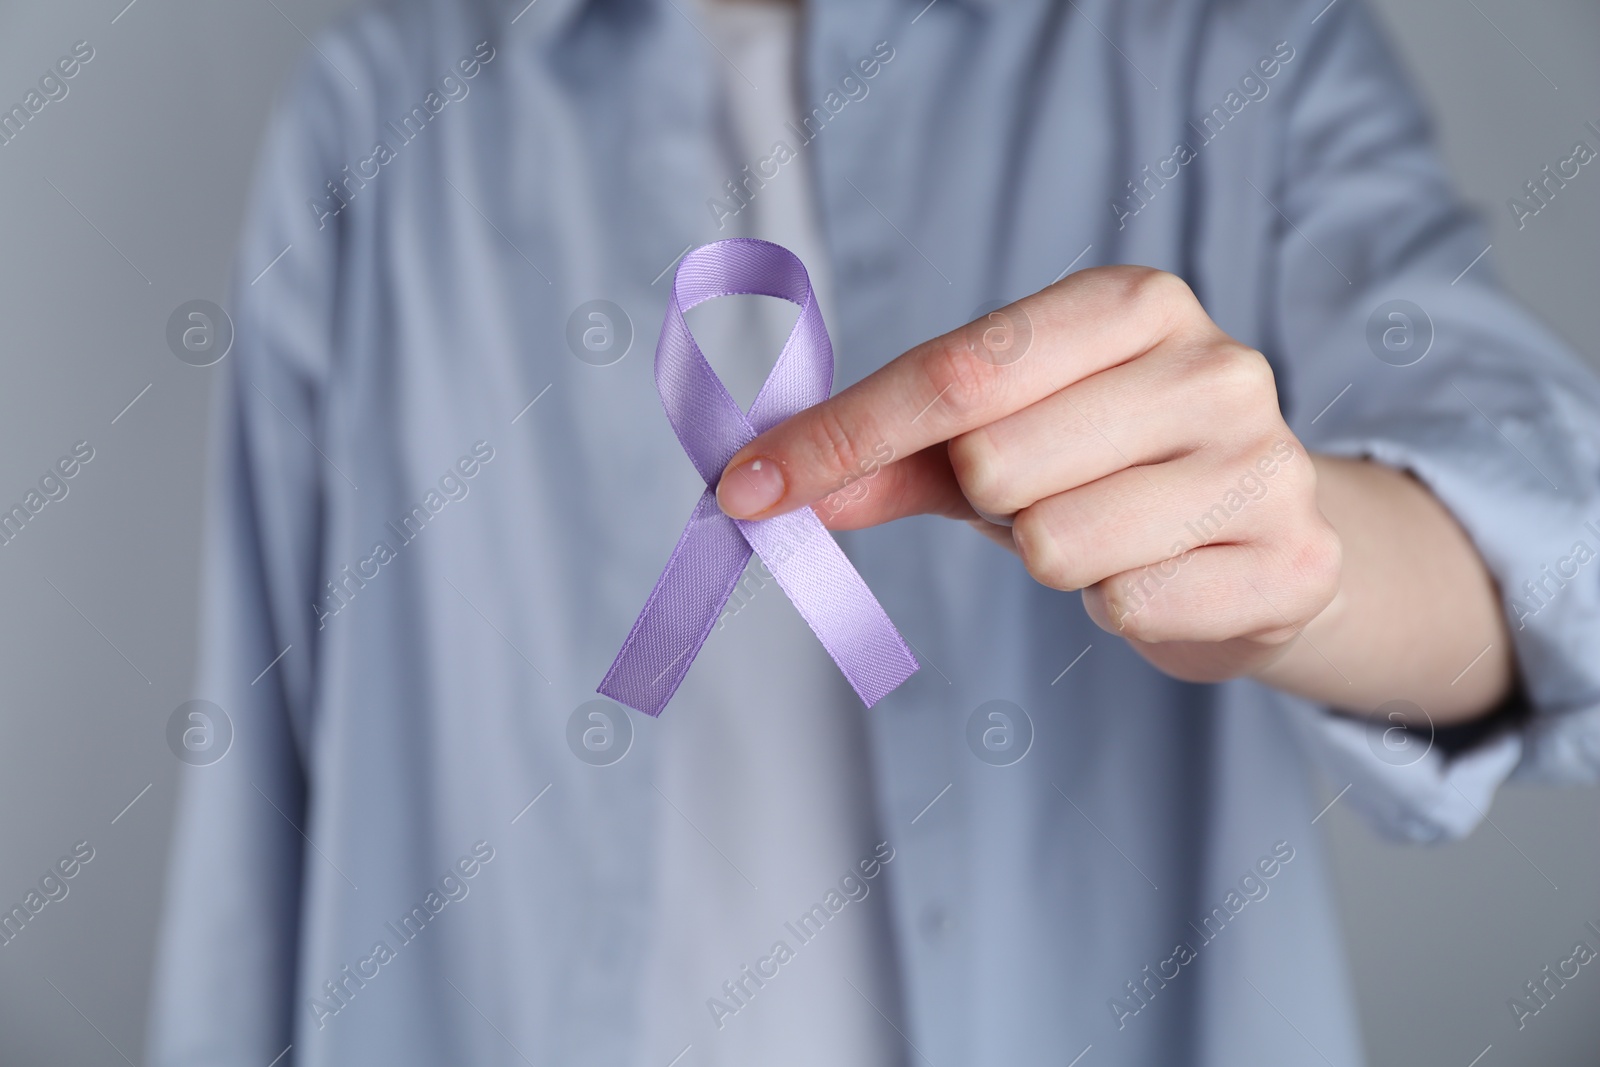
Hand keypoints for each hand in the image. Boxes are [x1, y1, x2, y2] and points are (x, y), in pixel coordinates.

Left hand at [713, 266, 1342, 683]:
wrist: (1269, 539)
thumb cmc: (1112, 471)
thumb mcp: (998, 441)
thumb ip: (888, 456)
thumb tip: (761, 486)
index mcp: (1131, 304)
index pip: (955, 372)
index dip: (839, 437)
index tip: (745, 488)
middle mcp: (1212, 365)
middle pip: (995, 461)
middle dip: (989, 499)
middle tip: (1044, 493)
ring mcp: (1264, 462)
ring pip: (1055, 544)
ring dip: (1052, 557)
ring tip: (1108, 533)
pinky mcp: (1291, 562)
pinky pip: (1128, 607)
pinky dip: (1116, 605)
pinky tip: (1161, 574)